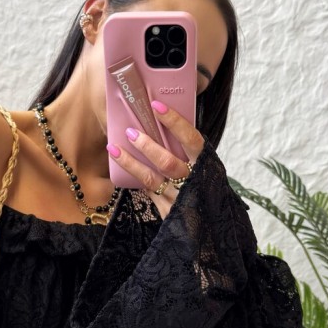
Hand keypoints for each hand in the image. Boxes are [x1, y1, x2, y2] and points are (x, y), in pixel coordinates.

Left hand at [106, 100, 205, 218]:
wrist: (213, 221)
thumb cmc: (205, 186)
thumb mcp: (204, 166)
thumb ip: (187, 150)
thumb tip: (161, 121)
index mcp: (205, 163)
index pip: (191, 139)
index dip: (175, 122)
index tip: (157, 106)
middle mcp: (192, 181)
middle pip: (167, 162)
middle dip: (147, 146)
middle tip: (130, 132)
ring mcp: (179, 198)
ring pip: (150, 179)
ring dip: (131, 162)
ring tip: (114, 148)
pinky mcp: (168, 211)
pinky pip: (147, 192)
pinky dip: (134, 178)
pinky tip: (121, 167)